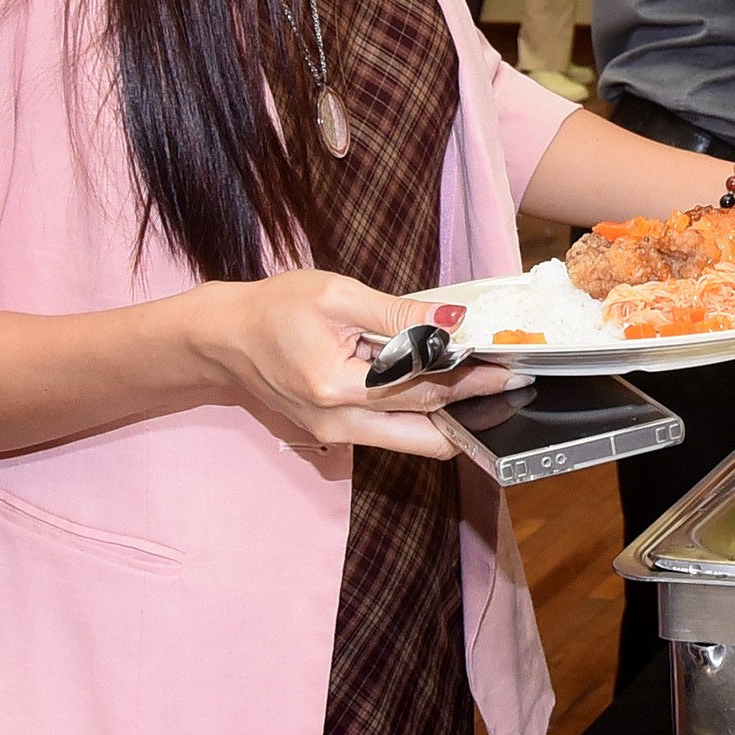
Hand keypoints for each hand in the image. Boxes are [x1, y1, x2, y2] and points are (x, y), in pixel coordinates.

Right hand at [197, 270, 519, 458]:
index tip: (509, 369)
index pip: (423, 390)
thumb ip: (399, 312)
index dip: (471, 379)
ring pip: (412, 439)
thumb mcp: (339, 294)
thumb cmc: (276, 309)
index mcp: (338, 389)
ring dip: (448, 414)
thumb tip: (453, 319)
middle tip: (507, 382)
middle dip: (470, 408)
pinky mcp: (336, 434)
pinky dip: (420, 414)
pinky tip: (439, 384)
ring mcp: (336, 437)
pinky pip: (391, 432)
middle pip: (426, 432)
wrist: (225, 337)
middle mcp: (339, 425)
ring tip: (480, 379)